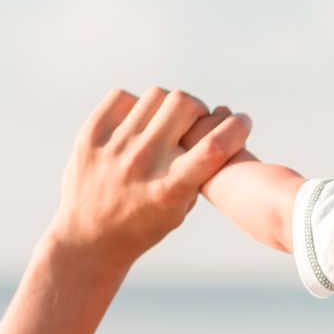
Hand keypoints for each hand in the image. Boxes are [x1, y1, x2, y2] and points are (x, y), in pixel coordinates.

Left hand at [48, 87, 251, 268]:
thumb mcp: (180, 209)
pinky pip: (123, 97)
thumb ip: (199, 172)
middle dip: (200, 110)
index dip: (237, 127)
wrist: (89, 237)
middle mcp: (142, 165)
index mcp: (170, 191)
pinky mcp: (91, 136)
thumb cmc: (145, 224)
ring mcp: (113, 147)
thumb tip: (219, 128)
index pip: (214, 147)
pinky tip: (139, 124)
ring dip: (171, 106)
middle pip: (186, 105)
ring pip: (158, 96)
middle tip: (196, 124)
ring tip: (168, 122)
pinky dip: (138, 106)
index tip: (244, 122)